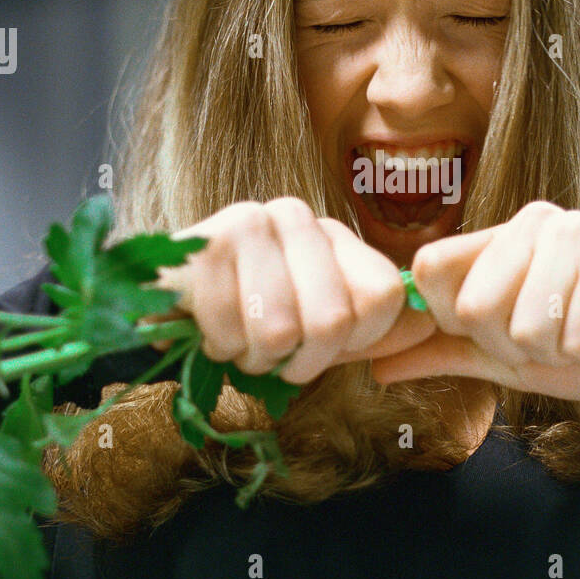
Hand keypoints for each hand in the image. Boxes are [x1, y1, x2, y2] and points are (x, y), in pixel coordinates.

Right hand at [139, 197, 437, 383]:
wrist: (152, 302)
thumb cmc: (242, 320)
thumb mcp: (313, 325)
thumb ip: (370, 327)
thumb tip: (427, 325)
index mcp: (332, 235)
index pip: (384, 297)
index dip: (356, 345)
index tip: (320, 352)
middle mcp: (296, 215)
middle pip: (333, 321)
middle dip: (300, 362)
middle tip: (271, 356)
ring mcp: (249, 222)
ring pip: (281, 330)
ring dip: (255, 358)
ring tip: (238, 341)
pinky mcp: (204, 243)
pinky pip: (232, 330)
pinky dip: (220, 349)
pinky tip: (209, 330)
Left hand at [369, 201, 579, 400]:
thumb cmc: (579, 338)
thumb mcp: (502, 353)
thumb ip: (443, 352)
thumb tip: (377, 366)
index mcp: (494, 239)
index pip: (429, 268)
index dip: (452, 317)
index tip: (488, 329)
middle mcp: (530, 223)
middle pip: (474, 307)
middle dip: (511, 344)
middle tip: (547, 335)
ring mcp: (574, 233)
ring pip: (526, 326)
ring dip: (556, 351)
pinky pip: (575, 335)